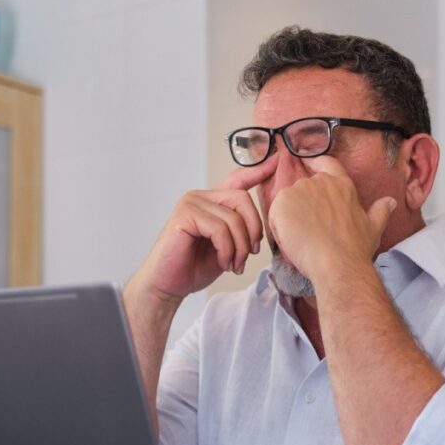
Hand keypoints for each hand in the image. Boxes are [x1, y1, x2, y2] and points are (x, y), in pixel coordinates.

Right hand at [128, 155, 276, 304]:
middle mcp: (200, 196)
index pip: (237, 179)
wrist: (167, 285)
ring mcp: (190, 203)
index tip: (276, 159)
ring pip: (233, 218)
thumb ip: (239, 230)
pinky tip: (224, 263)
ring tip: (234, 265)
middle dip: (253, 230)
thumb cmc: (194, 267)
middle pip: (242, 199)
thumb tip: (266, 221)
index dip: (258, 170)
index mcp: (211, 201)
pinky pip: (220, 229)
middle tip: (250, 254)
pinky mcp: (184, 215)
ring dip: (240, 247)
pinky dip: (227, 250)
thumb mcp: (226, 246)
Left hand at [267, 156, 395, 286]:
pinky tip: (291, 240)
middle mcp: (320, 182)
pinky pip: (275, 213)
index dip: (316, 162)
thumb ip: (380, 211)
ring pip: (288, 202)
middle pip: (304, 188)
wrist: (337, 264)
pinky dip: (278, 226)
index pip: (328, 163)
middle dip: (303, 206)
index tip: (308, 162)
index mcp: (342, 185)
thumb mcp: (373, 227)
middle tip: (308, 229)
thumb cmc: (356, 249)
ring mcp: (300, 190)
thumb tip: (390, 202)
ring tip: (302, 238)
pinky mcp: (283, 202)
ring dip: (290, 217)